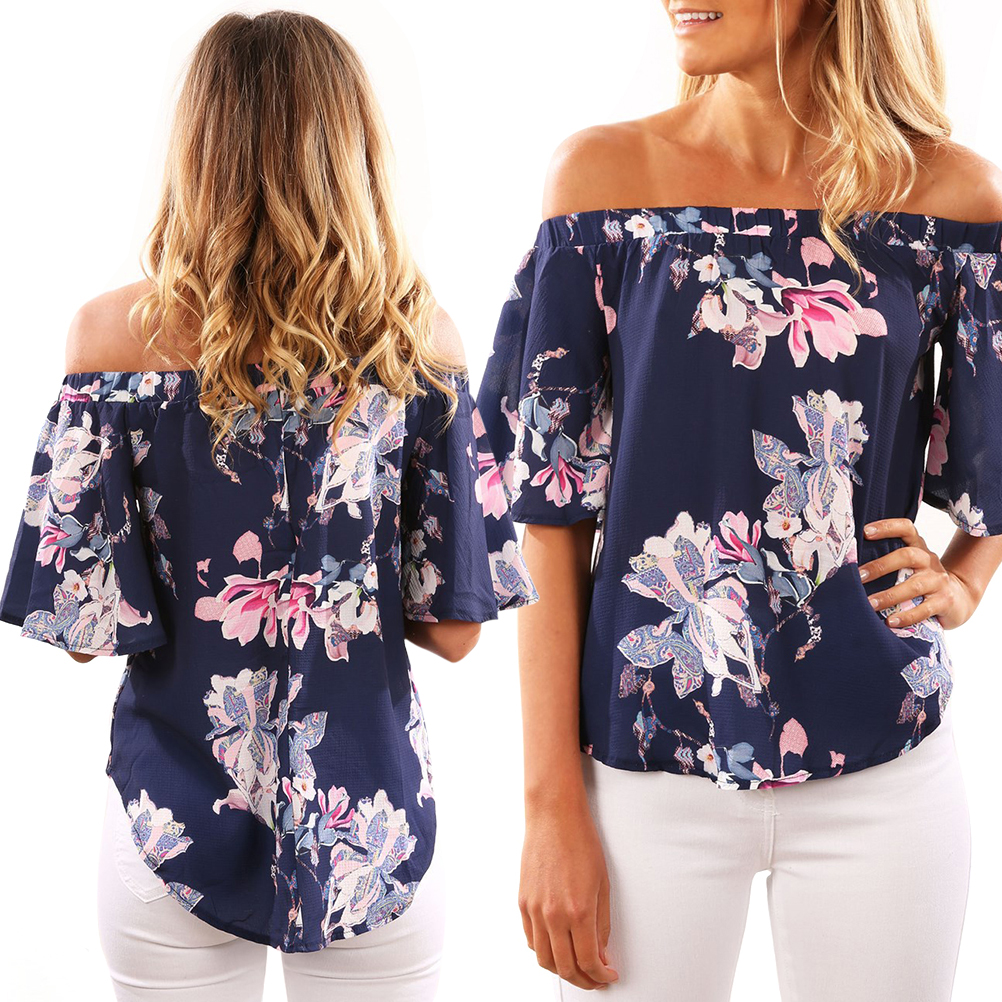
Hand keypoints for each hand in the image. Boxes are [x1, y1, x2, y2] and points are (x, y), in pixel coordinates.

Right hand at [519, 799, 618, 990]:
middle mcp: (554, 915)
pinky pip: (530, 939)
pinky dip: (543, 951)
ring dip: (562, 970)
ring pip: (544, 958)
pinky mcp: (522, 902)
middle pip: (566, 967)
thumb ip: (602, 924)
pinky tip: (555, 949)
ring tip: (576, 969)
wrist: (554, 817)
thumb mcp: (602, 885)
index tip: (608, 975)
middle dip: (584, 980)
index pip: (589, 961)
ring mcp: (535, 910)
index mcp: (579, 911)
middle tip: (595, 979)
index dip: (601, 976)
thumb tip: (601, 950)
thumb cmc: (579, 841)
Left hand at [858, 518, 978, 629]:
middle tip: (859, 576)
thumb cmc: (922, 579)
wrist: (958, 598)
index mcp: (918, 547)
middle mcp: (929, 561)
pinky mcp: (945, 601)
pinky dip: (906, 616)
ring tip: (870, 604)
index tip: (865, 531)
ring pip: (914, 586)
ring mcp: (938, 581)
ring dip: (889, 596)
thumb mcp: (909, 565)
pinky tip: (890, 622)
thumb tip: (849, 567)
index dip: (887, 527)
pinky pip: (924, 609)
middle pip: (907, 556)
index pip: (906, 528)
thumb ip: (888, 561)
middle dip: (881, 566)